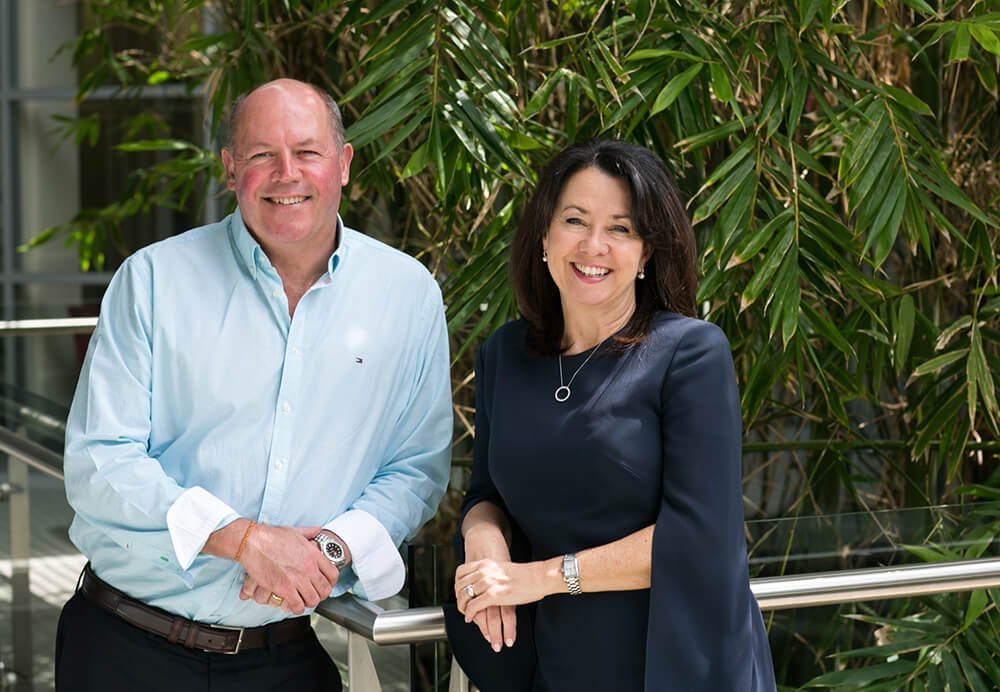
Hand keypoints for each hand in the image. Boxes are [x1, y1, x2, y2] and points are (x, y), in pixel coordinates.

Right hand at [237, 524, 339, 614]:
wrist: (253, 543)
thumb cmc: (271, 537)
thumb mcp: (295, 531)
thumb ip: (310, 532)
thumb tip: (318, 530)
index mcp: (313, 554)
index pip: (333, 574)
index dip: (331, 582)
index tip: (326, 584)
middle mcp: (308, 567)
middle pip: (324, 590)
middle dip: (320, 594)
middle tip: (314, 594)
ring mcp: (297, 579)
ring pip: (312, 600)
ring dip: (308, 602)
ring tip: (303, 600)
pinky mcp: (284, 588)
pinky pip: (297, 606)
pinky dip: (296, 607)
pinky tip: (293, 604)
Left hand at [458, 527, 517, 649]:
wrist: (538, 576)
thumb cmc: (526, 574)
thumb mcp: (503, 568)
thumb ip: (492, 572)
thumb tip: (488, 582)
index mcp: (486, 564)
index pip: (461, 573)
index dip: (457, 585)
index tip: (459, 594)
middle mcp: (484, 571)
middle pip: (460, 586)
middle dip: (458, 599)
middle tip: (461, 607)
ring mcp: (488, 582)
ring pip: (464, 597)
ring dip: (463, 609)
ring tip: (466, 615)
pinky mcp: (493, 595)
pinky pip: (473, 606)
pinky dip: (469, 614)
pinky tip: (470, 619)